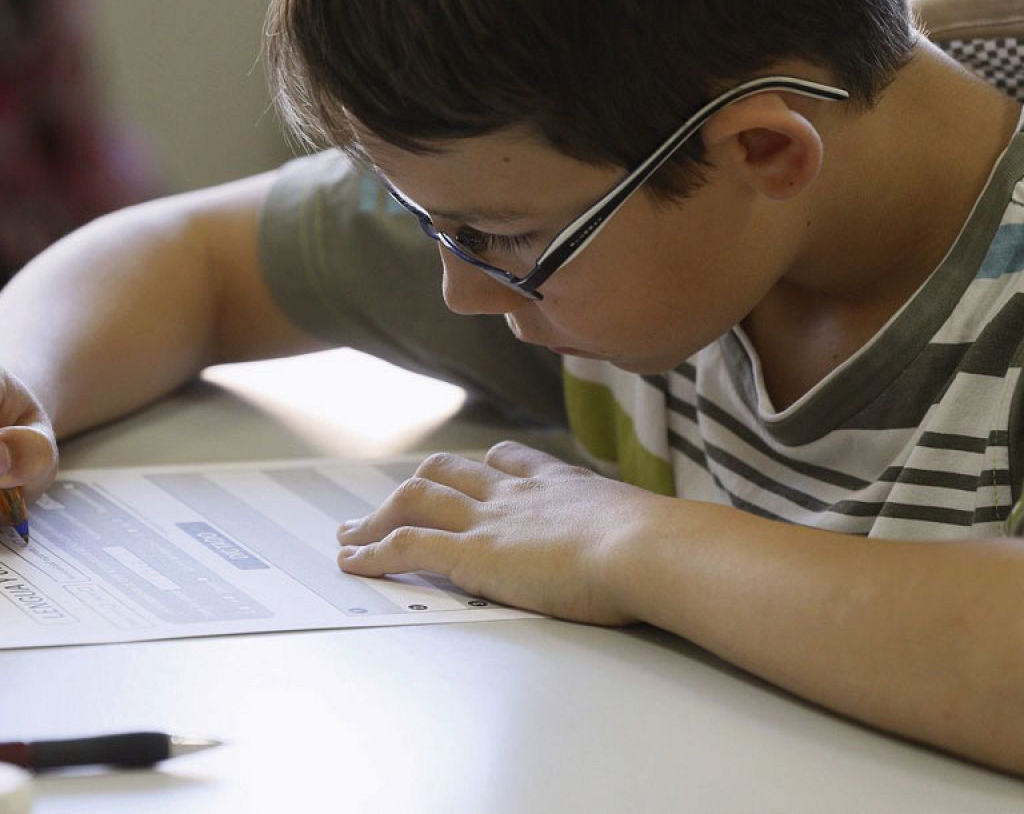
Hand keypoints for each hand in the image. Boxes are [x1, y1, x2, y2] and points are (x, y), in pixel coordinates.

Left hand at [337, 441, 661, 624]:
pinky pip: (407, 546)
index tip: (464, 473)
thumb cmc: (663, 548)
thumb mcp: (650, 528)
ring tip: (350, 535)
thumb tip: (673, 549)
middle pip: (448, 472)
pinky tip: (353, 563)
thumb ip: (641, 534)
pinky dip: (373, 553)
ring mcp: (490, 519)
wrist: (649, 548)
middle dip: (413, 486)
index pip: (506, 460)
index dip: (478, 467)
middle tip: (388, 504)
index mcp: (560, 483)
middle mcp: (517, 492)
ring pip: (415, 500)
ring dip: (377, 518)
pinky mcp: (472, 554)